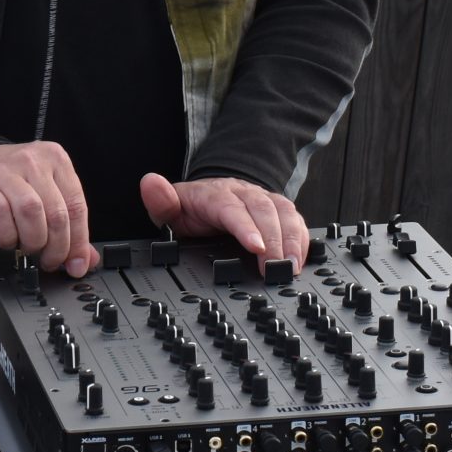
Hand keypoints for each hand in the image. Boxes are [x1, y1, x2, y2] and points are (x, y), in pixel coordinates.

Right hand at [0, 142, 94, 276]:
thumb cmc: (11, 184)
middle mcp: (33, 161)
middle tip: (49, 261)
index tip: (76, 264)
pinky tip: (8, 239)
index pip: (77, 206)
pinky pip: (0, 215)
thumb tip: (86, 259)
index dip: (78, 242)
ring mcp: (5, 170)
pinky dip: (7, 236)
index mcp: (56, 160)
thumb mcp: (44, 195)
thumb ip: (68, 224)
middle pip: (56, 213)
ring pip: (31, 212)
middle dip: (56, 247)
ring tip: (28, 248)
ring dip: (32, 241)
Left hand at [139, 173, 308, 271]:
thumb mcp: (169, 208)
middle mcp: (242, 193)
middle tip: (277, 268)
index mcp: (214, 194)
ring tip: (291, 266)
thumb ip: (159, 201)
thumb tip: (150, 183)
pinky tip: (301, 259)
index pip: (231, 208)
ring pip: (283, 211)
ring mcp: (262, 198)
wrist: (211, 193)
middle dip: (274, 240)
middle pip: (263, 210)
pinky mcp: (277, 208)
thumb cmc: (190, 208)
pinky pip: (295, 217)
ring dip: (291, 239)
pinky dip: (301, 238)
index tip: (255, 247)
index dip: (245, 227)